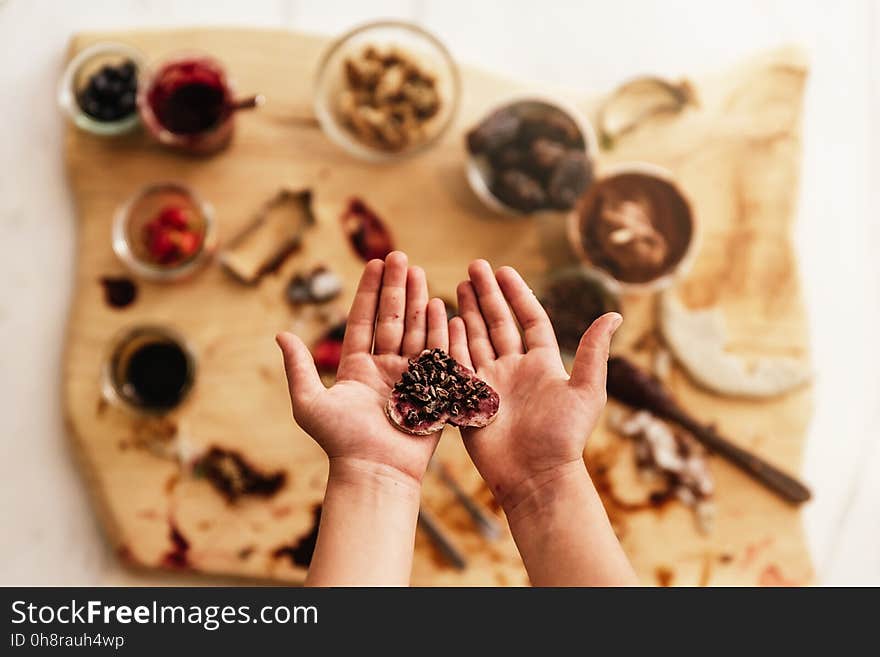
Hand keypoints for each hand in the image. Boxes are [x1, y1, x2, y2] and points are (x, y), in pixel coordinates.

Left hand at [276, 251, 448, 486]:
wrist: (375, 471)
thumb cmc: (339, 442)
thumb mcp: (309, 402)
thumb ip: (299, 367)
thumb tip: (280, 334)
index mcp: (356, 368)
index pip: (362, 321)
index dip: (368, 292)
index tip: (374, 263)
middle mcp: (383, 368)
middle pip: (391, 319)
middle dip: (395, 287)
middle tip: (399, 255)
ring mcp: (409, 377)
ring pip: (413, 330)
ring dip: (416, 300)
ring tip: (418, 270)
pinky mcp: (431, 389)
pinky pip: (435, 352)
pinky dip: (436, 328)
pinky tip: (437, 304)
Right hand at [448, 260, 621, 514]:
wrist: (535, 476)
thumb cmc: (564, 437)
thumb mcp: (586, 390)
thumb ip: (593, 351)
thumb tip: (614, 315)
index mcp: (541, 365)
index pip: (528, 320)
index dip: (517, 294)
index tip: (504, 270)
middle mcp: (513, 370)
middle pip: (498, 324)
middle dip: (486, 295)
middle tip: (474, 267)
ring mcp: (489, 383)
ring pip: (475, 338)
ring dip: (467, 311)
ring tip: (457, 285)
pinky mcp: (468, 399)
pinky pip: (457, 363)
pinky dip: (451, 340)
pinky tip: (446, 318)